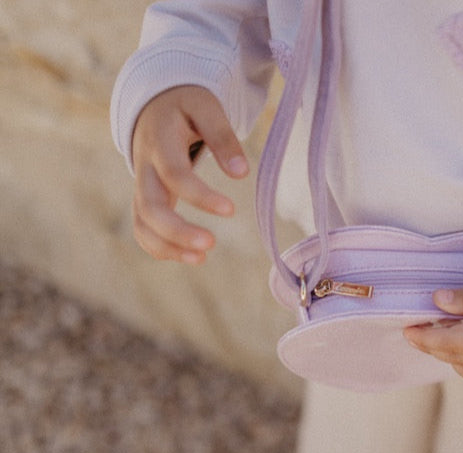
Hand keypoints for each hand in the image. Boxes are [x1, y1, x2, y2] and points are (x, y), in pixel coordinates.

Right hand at [131, 85, 249, 264]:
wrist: (153, 104)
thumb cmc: (185, 106)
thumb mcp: (205, 108)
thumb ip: (222, 137)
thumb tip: (241, 173)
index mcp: (159, 141)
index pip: (174, 174)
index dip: (200, 195)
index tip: (231, 210)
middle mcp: (144, 167)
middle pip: (149, 206)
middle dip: (177, 231)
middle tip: (211, 244)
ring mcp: (141, 185)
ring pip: (143, 222)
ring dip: (168, 246)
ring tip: (201, 259)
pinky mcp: (144, 199)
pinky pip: (142, 229)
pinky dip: (160, 248)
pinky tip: (190, 257)